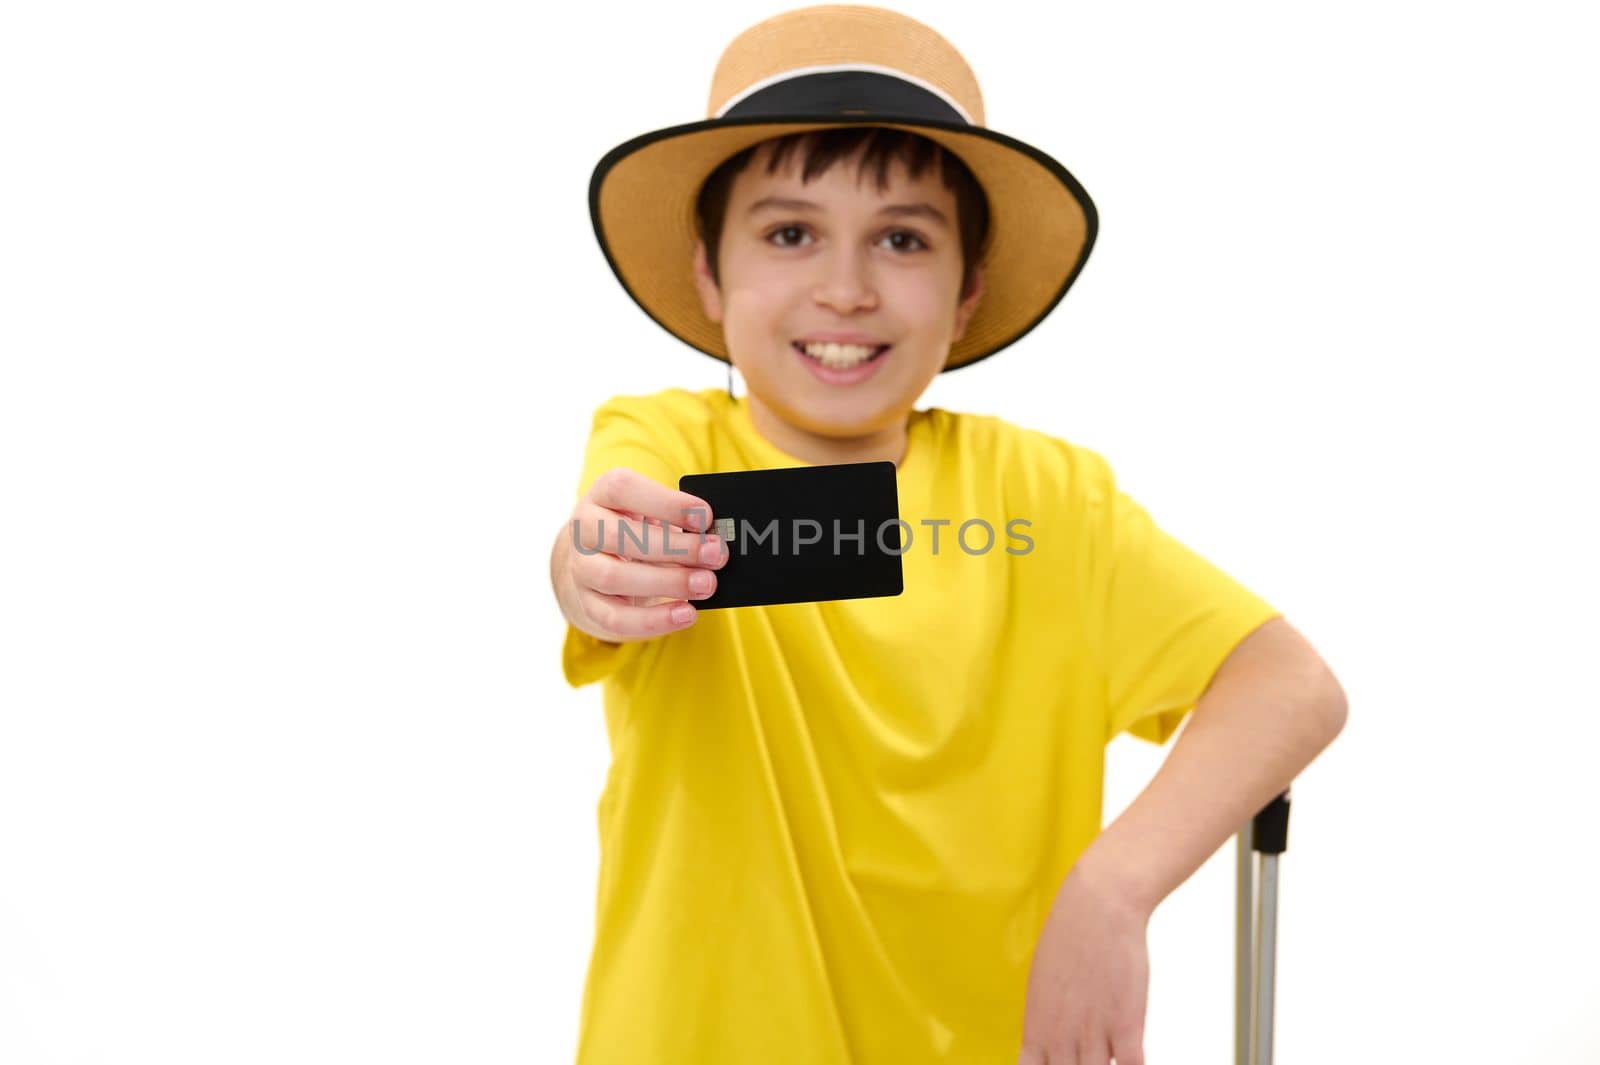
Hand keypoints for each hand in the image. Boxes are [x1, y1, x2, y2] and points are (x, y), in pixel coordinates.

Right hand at [551, 466, 726, 641]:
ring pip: (614, 578)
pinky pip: (615, 618)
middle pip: (619, 535)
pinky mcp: (587, 604)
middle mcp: (583, 528)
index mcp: (602, 493)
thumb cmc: (635, 528)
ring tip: (705, 585)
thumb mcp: (653, 512)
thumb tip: (714, 540)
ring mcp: (580, 568)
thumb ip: (679, 520)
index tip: (705, 517)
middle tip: (715, 555)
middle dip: (674, 547)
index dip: (667, 502)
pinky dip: (654, 619)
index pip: (624, 488)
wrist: (595, 558)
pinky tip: (686, 614)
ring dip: (667, 583)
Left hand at [1017, 860, 1151, 1064]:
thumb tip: (1048, 1043)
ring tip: (1107, 1051)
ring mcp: (1094, 1034)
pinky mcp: (1127, 1026)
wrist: (1098, 907)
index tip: (1058, 1064)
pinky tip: (1132, 1057)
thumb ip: (1045, 1019)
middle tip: (1085, 1057)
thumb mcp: (1042, 981)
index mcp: (1036, 1027)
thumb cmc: (1069, 937)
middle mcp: (1061, 1037)